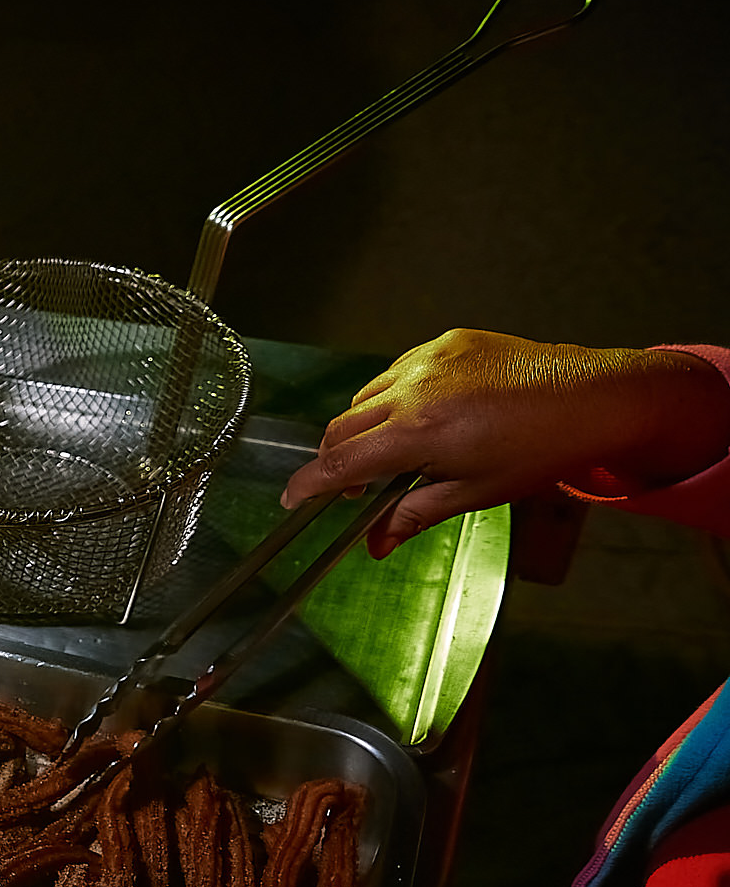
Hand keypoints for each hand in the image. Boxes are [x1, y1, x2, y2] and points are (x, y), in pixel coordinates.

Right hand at [280, 329, 729, 556]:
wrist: (595, 397)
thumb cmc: (539, 452)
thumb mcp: (476, 493)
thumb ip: (415, 514)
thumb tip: (375, 546)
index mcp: (418, 433)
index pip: (341, 462)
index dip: (309, 484)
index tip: (292, 500)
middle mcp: (413, 390)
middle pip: (342, 427)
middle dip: (334, 460)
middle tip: (350, 488)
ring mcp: (427, 359)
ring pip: (366, 396)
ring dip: (364, 427)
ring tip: (392, 451)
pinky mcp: (445, 341)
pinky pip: (397, 372)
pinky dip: (393, 397)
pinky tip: (422, 415)